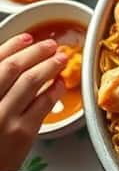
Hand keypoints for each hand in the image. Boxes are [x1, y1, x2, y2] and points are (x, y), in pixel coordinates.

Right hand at [0, 34, 66, 170]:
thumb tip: (14, 60)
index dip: (13, 45)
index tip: (27, 37)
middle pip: (13, 67)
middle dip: (35, 52)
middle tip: (50, 45)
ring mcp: (5, 118)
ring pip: (30, 82)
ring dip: (48, 66)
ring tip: (60, 59)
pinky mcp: (23, 133)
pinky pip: (43, 104)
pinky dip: (53, 90)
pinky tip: (59, 83)